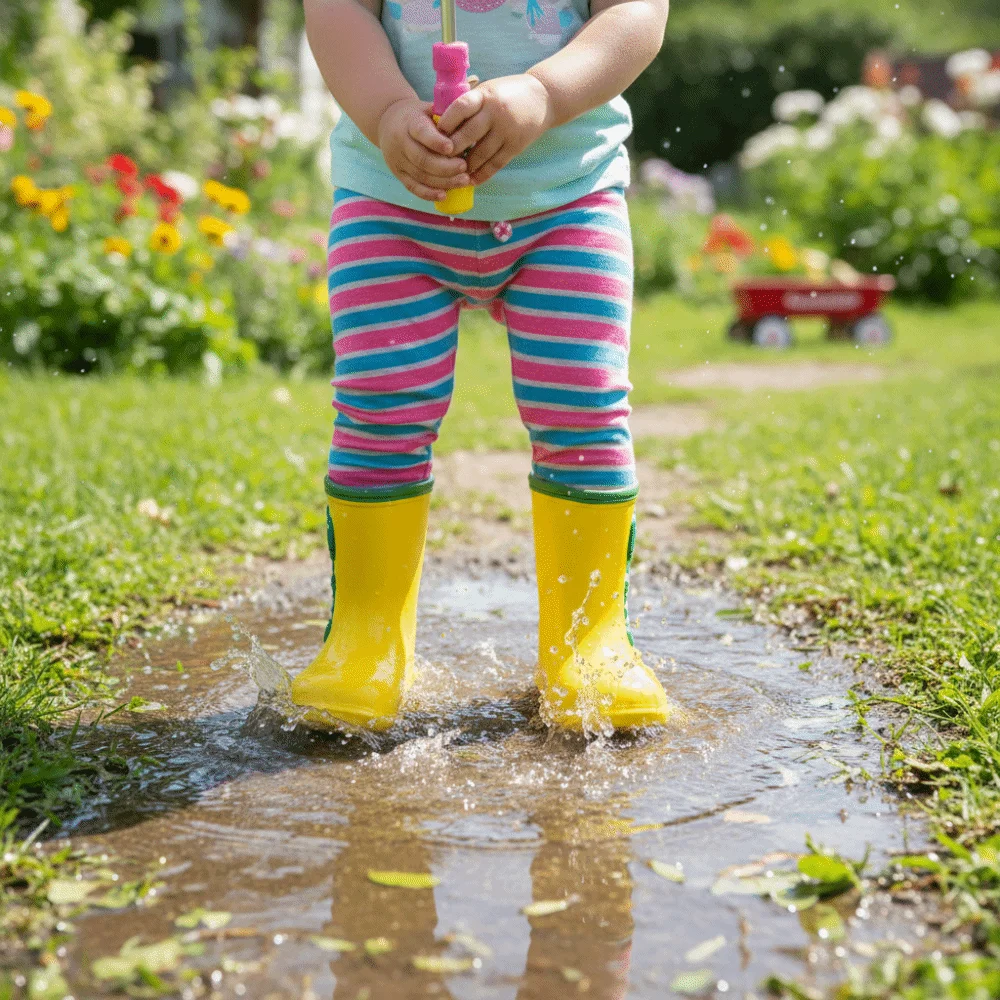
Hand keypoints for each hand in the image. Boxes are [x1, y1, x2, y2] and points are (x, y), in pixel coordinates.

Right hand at [377, 98, 470, 201]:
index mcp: (410, 122)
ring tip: (463, 181)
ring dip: (443, 182)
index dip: (436, 142)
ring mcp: (398, 161)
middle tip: (464, 168)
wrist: (388, 121)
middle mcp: (401, 142)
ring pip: (420, 176)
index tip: (451, 148)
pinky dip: (429, 194)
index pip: (421, 132)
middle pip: (422, 159)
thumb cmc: (417, 115)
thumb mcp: (428, 109)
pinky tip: (444, 195)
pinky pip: (413, 188)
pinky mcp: (398, 174)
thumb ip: (445, 117)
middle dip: (445, 166)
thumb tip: (469, 126)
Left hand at [435, 74, 553, 185]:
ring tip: (453, 172)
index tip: (436, 134)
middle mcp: (496, 113)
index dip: (446, 123)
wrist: (543, 98)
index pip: (460, 108)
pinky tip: (471, 180)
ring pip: (480, 154)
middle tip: (439, 159)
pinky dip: (482, 174)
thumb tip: (442, 125)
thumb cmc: (507, 93)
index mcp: (485, 95)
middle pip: (468, 135)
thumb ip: (469, 104)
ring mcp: (507, 131)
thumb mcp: (488, 90)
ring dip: (465, 166)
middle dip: (451, 149)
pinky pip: (495, 165)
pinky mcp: (516, 146)